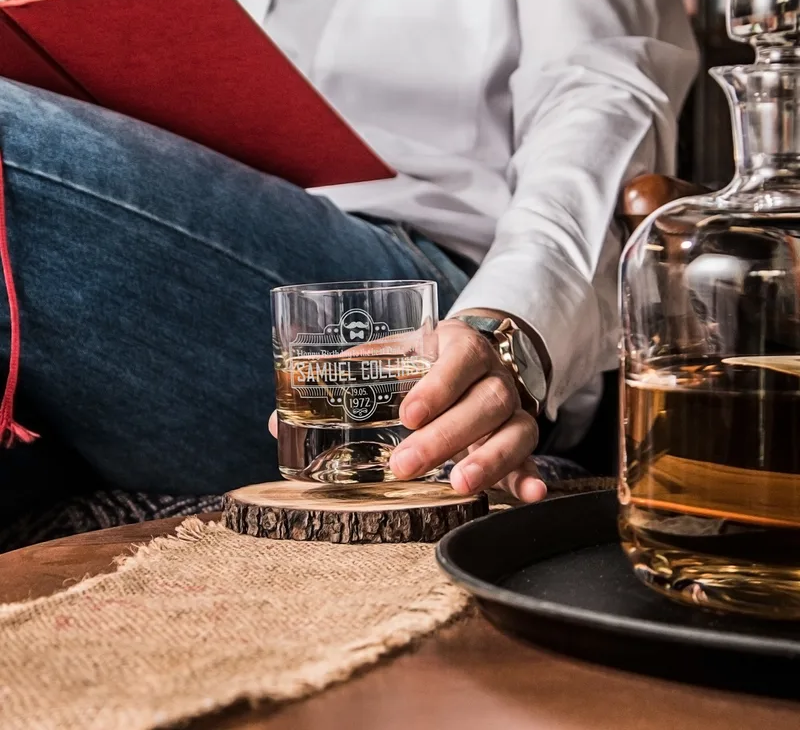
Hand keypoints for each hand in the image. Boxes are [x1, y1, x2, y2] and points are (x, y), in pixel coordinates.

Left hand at [267, 314, 547, 502]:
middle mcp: (493, 375)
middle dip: (446, 436)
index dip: (438, 386)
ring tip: (460, 486)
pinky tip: (528, 493)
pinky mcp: (521, 435)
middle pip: (484, 401)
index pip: (458, 360)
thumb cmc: (424, 359)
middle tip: (404, 465)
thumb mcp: (391, 355)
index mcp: (459, 346)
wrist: (474, 354)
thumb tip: (277, 423)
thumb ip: (345, 380)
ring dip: (491, 459)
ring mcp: (512, 406)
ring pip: (515, 429)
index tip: (407, 413)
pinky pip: (532, 454)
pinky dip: (531, 474)